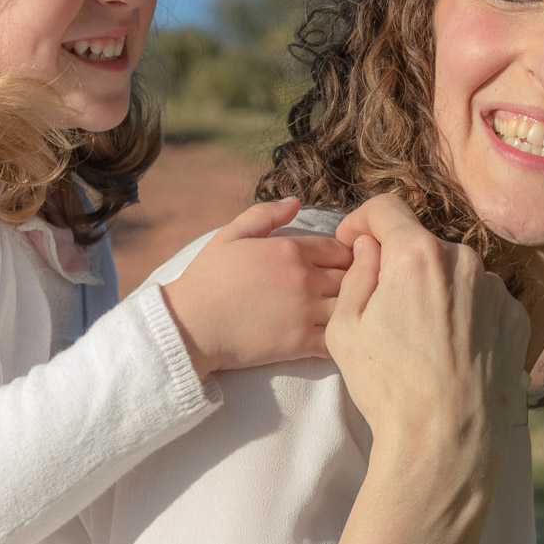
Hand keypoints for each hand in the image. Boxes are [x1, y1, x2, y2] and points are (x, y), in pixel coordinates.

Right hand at [160, 197, 350, 377]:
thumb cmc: (206, 280)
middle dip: (354, 281)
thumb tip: (296, 201)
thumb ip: (265, 214)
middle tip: (348, 291)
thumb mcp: (230, 236)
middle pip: (352, 275)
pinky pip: (338, 336)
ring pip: (350, 305)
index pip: (340, 248)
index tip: (339, 267)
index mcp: (289, 250)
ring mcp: (304, 311)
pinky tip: (340, 335)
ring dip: (352, 307)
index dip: (345, 256)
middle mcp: (303, 278)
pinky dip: (344, 335)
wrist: (188, 327)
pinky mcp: (300, 342)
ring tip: (348, 312)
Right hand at [328, 195, 529, 478]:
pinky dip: (466, 314)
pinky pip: (484, 301)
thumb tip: (369, 246)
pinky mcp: (517, 317)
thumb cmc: (388, 386)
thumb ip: (356, 273)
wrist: (447, 439)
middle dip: (400, 264)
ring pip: (456, 274)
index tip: (352, 241)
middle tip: (384, 305)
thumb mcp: (345, 328)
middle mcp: (465, 260)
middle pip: (423, 245)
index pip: (386, 209)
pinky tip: (451, 349)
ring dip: (437, 289)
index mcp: (417, 254)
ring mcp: (496, 289)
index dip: (362, 220)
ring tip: (422, 338)